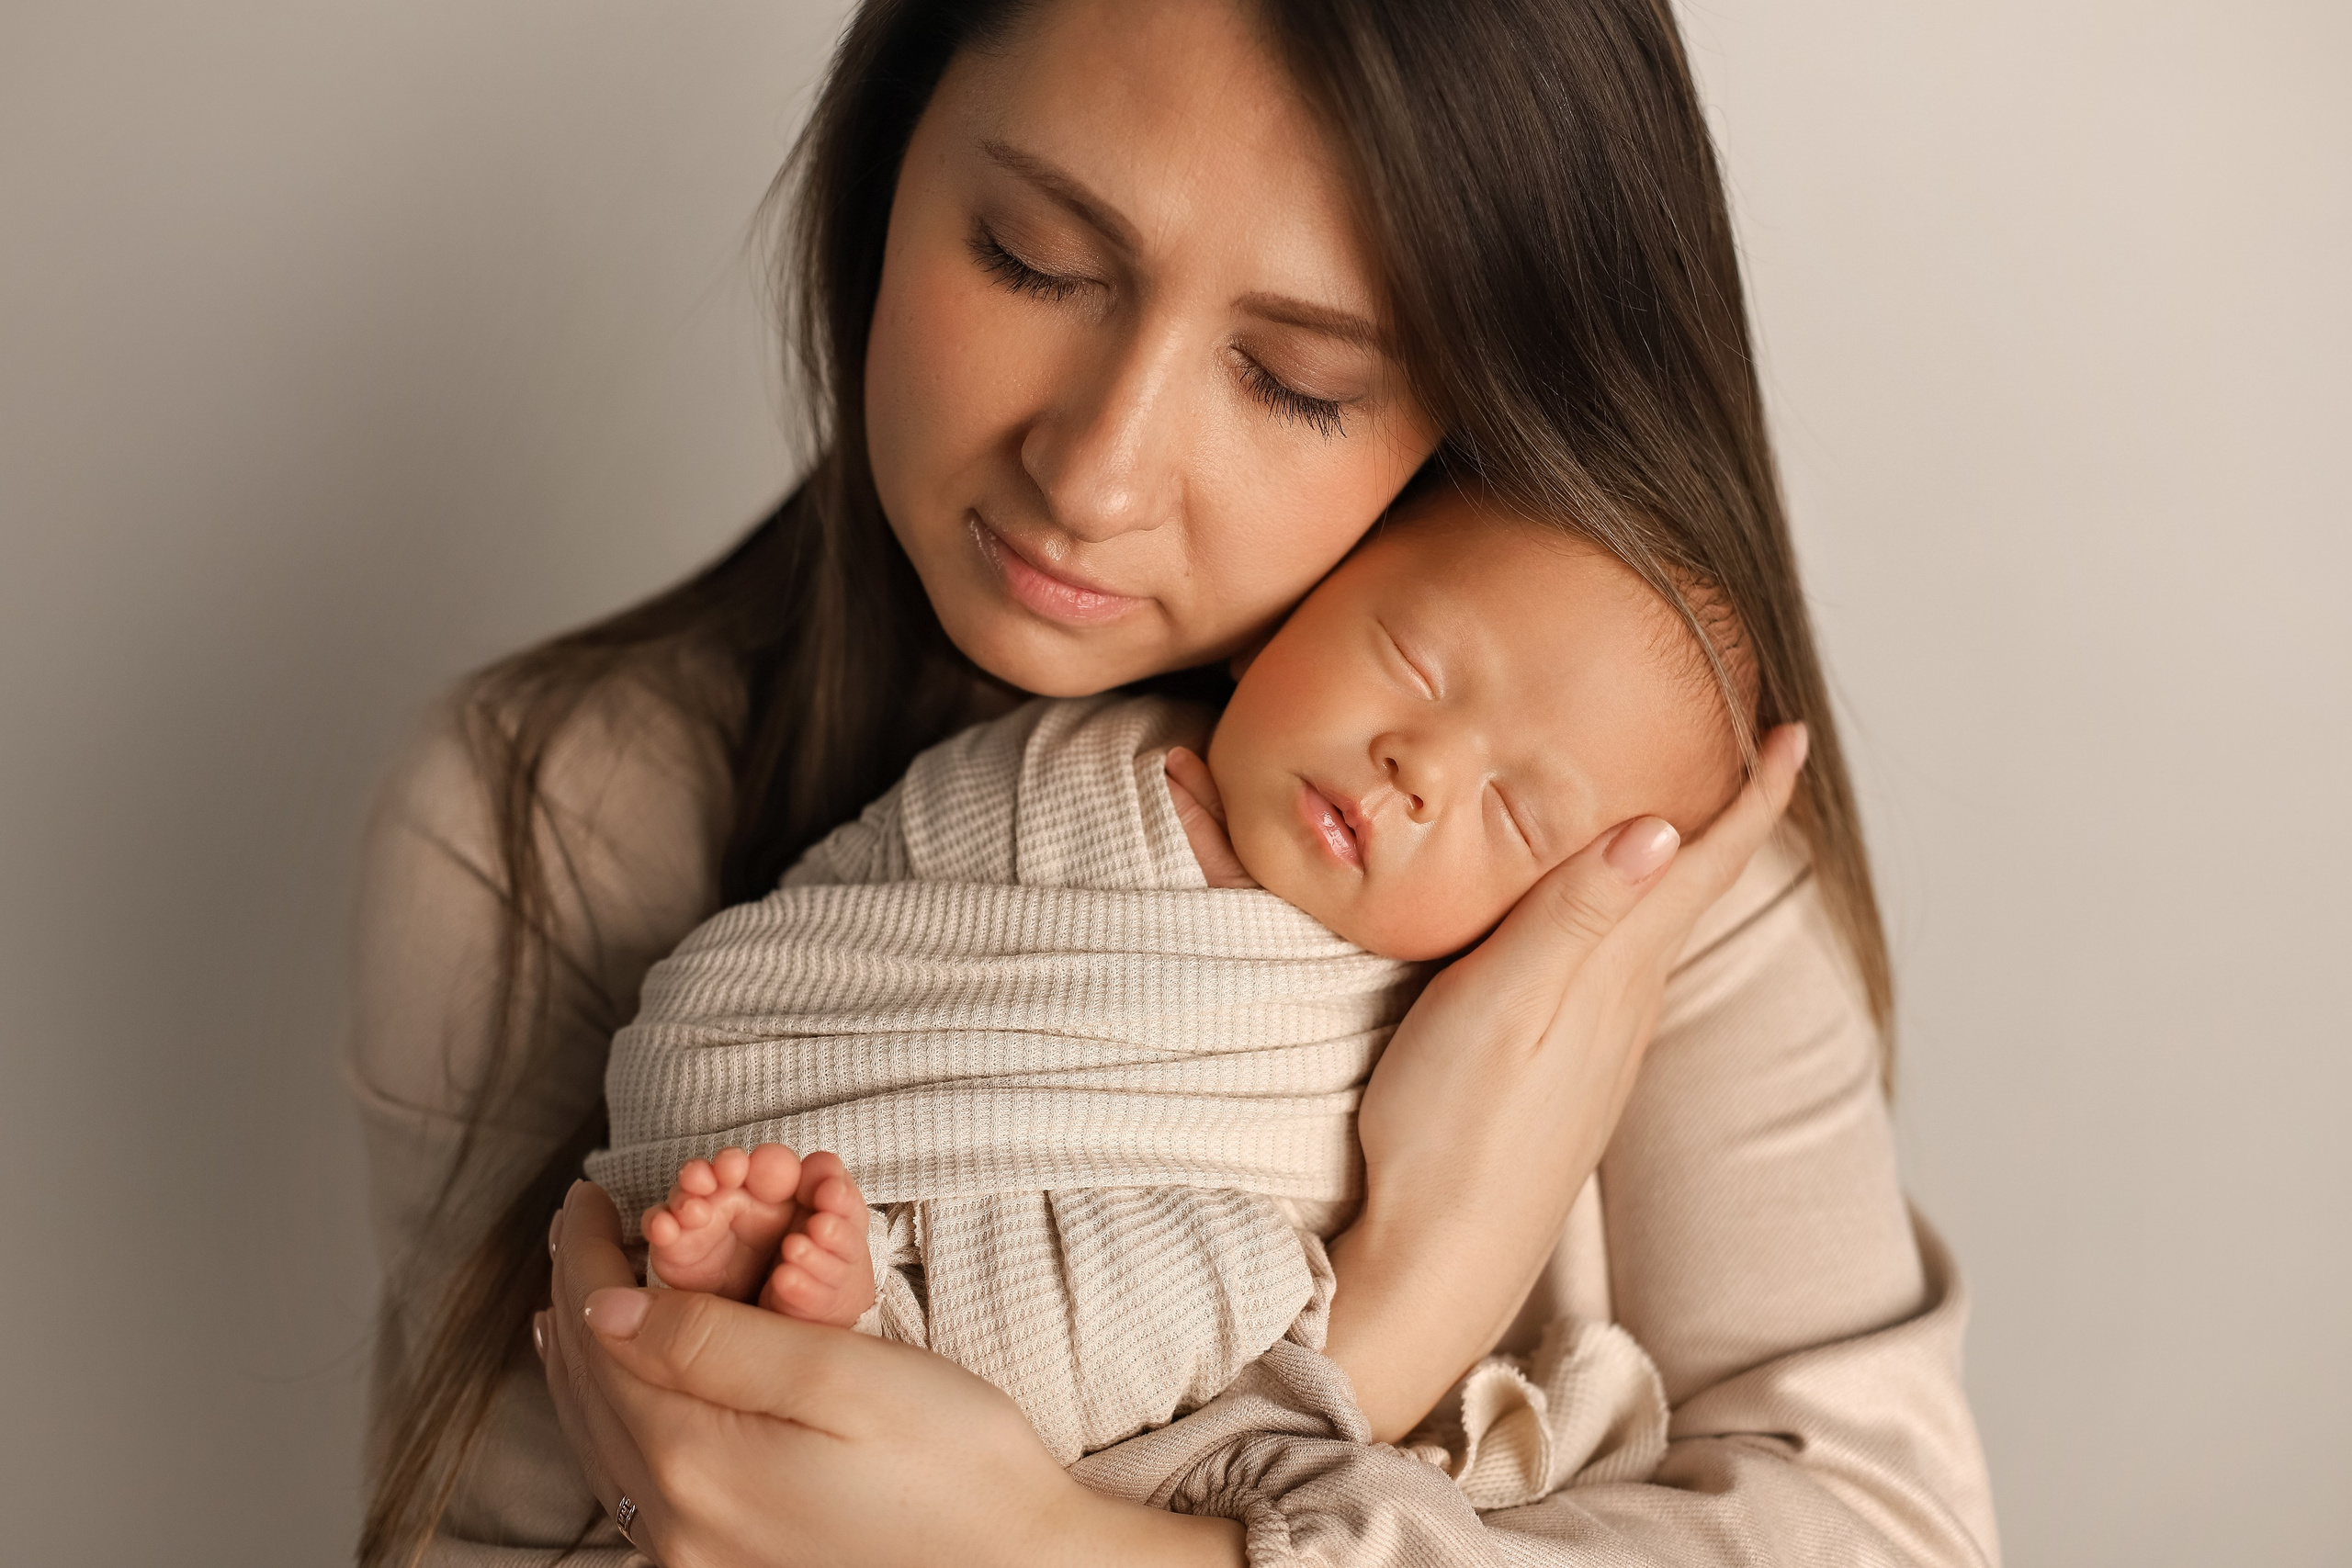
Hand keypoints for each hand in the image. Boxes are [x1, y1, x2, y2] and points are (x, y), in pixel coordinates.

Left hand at [539, 1180, 1244, 1567]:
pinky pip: (629, 1482)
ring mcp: (695, 1557)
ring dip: (581, 1358)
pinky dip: (610, 1417)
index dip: (583, 1257)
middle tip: (580, 1223)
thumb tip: (603, 1304)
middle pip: (587, 1390)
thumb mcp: (840, 1375)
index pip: (600, 1337)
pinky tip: (622, 1391)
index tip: (589, 1195)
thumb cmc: (952, 1463)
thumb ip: (713, 1340)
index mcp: (698, 1461)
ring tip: (576, 1293)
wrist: (1019, 1566)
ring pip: (599, 1439)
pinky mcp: (723, 1566)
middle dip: (575, 1295)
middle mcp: (676, 1523)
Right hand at [1325, 724, 1808, 1439]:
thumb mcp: (1504, 1004)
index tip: (1790, 733)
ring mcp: (1599, 1047)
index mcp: (1613, 973)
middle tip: (1748, 749)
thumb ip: (1575, 916)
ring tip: (1680, 814)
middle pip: (1690, 892)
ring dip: (1679, 868)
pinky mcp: (1565, 1074)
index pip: (1699, 866)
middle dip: (1725, 816)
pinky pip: (1618, 972)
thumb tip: (1662, 829)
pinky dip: (1629, 919)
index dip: (1752, 796)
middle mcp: (1622, 1005)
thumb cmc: (1454, 1129)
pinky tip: (1602, 922)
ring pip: (1656, 932)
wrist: (1443, 1257)